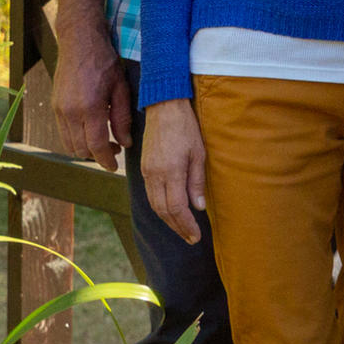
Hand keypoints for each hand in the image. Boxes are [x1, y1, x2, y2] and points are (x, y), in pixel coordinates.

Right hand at [52, 15, 133, 169]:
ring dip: (85, 149)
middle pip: (81, 149)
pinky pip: (63, 133)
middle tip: (114, 150)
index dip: (106, 160)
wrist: (79, 41)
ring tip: (103, 141)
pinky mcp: (54, 106)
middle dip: (97, 156)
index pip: (96, 146)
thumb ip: (122, 118)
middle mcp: (70, 112)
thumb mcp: (121, 88)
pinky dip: (76, 138)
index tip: (114, 167)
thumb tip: (125, 143)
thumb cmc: (104, 62)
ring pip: (69, 144)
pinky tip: (90, 130)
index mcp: (90, 108)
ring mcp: (59, 110)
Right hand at [141, 99, 208, 244]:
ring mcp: (147, 171)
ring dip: (168, 220)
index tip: (196, 236)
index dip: (186, 225)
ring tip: (182, 229)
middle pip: (163, 211)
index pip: (177, 208)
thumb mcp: (198, 152)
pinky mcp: (144, 167)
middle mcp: (155, 175)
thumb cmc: (186, 126)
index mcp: (170, 171)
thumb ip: (197, 181)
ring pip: (154, 205)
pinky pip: (150, 194)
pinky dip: (160, 207)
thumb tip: (199, 207)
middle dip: (178, 227)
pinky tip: (170, 211)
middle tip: (191, 238)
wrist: (164, 105)